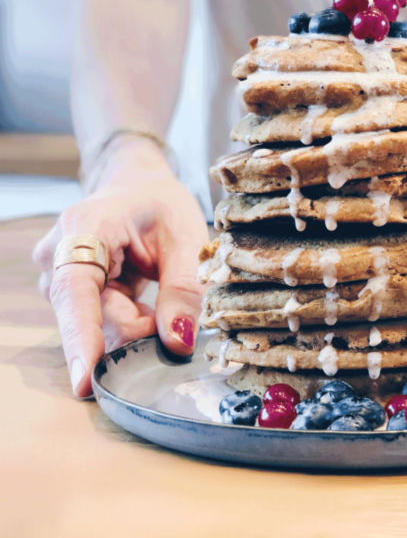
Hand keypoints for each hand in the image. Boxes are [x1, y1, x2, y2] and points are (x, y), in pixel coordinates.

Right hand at [33, 142, 208, 396]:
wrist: (141, 186)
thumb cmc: (163, 205)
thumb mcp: (187, 240)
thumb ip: (184, 291)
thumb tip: (178, 342)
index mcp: (86, 226)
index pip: (75, 290)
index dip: (80, 337)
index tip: (84, 379)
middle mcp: (60, 252)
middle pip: (90, 315)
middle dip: (135, 329)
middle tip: (172, 319)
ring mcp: (59, 273)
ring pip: (96, 322)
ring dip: (135, 323)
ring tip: (161, 298)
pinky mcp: (70, 290)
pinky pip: (99, 321)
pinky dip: (130, 320)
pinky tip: (148, 305)